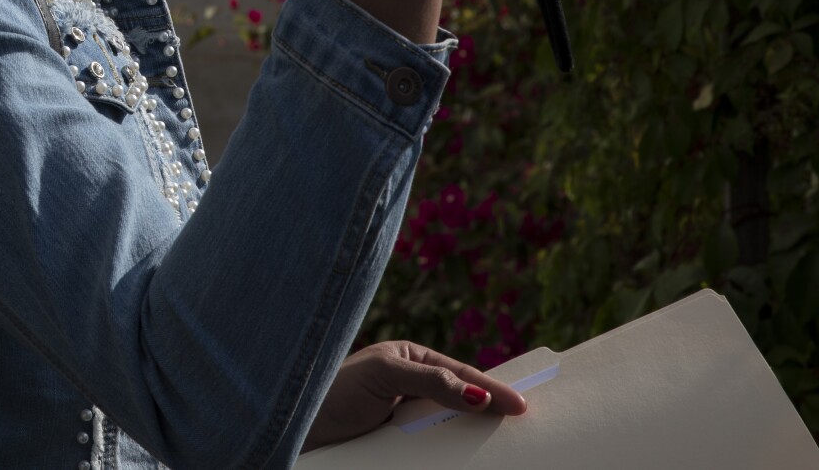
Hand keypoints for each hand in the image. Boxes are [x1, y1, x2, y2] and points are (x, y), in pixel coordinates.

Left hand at [303, 339, 529, 448]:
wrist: (293, 428)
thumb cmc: (331, 392)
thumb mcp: (382, 376)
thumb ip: (429, 381)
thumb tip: (477, 395)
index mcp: (409, 359)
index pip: (460, 373)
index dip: (492, 389)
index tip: (521, 405)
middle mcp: (410, 386)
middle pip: (460, 402)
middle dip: (489, 412)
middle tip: (525, 427)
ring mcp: (405, 418)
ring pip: (449, 428)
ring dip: (471, 438)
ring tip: (503, 447)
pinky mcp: (399, 445)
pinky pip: (433, 450)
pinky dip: (451, 455)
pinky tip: (467, 460)